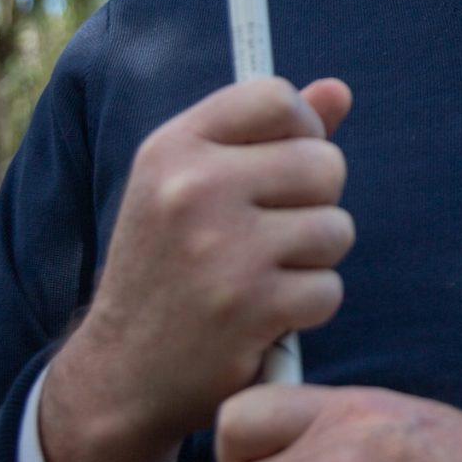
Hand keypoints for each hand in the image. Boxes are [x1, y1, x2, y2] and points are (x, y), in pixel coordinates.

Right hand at [39, 77, 354, 461]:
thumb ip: (264, 135)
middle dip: (315, 203)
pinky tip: (266, 315)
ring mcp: (223, 249)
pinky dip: (308, 307)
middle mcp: (193, 189)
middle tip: (272, 235)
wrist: (122, 371)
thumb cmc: (168, 266)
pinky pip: (329, 288)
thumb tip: (339, 91)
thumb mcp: (190, 187)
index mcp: (173, 148)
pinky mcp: (251, 307)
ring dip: (314, 260)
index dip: (300, 130)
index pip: (276, 97)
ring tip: (264, 275)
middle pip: (324, 164)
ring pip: (336, 228)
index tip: (285, 165)